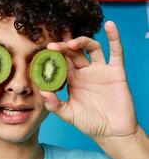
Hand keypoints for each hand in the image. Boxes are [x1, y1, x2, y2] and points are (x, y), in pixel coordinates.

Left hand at [40, 21, 136, 138]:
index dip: (53, 56)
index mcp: (72, 80)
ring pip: (91, 49)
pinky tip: (110, 26)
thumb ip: (55, 105)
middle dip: (63, 47)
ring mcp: (100, 70)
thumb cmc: (89, 123)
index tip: (43, 52)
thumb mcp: (68, 114)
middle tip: (53, 46)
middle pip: (74, 53)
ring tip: (72, 44)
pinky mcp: (115, 72)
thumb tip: (43, 92)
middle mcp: (85, 72)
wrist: (112, 132)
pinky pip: (116, 52)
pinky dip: (114, 38)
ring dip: (82, 42)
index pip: (61, 63)